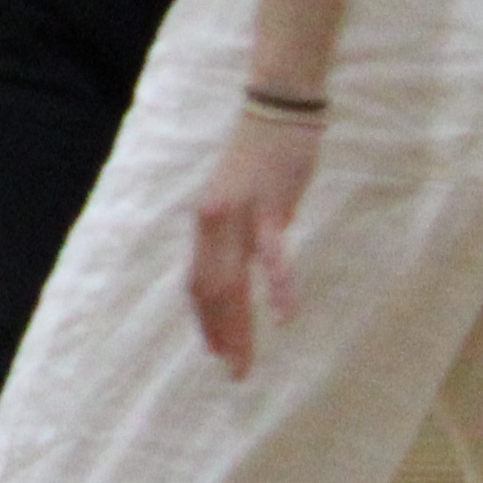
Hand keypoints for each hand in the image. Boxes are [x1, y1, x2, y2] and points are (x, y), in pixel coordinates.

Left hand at [186, 106, 319, 375]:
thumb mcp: (245, 199)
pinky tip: (284, 315)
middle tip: (236, 374)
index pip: (198, 284)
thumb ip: (240, 232)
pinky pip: (272, 255)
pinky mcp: (271, 208)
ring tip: (244, 361)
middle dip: (222, 336)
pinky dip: (277, 287)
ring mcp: (240, 217)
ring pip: (232, 283)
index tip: (217, 353)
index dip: (206, 322)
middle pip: (211, 292)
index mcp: (207, 224)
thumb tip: (244, 261)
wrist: (276, 108)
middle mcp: (214, 224)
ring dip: (239, 326)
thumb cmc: (264, 156)